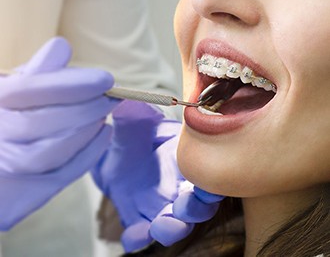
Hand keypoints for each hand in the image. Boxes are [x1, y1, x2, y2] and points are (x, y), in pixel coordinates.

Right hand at [0, 37, 118, 229]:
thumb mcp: (17, 90)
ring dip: (87, 130)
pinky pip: (61, 174)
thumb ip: (37, 72)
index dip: (72, 84)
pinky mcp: (25, 191)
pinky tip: (105, 133)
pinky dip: (90, 152)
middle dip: (85, 108)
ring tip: (104, 114)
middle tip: (111, 98)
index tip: (106, 79)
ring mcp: (6, 166)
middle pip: (41, 123)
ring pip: (49, 152)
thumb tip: (61, 47)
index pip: (30, 91)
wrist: (3, 160)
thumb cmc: (12, 116)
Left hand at [92, 100, 223, 251]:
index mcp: (184, 159)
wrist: (110, 151)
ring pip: (175, 224)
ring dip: (172, 228)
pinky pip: (141, 234)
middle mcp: (177, 185)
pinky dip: (138, 238)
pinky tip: (132, 234)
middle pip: (198, 205)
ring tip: (160, 225)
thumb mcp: (131, 121)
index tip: (209, 184)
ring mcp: (158, 203)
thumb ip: (135, 115)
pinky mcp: (138, 216)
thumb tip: (130, 104)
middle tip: (184, 206)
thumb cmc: (130, 133)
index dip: (213, 181)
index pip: (208, 173)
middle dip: (196, 209)